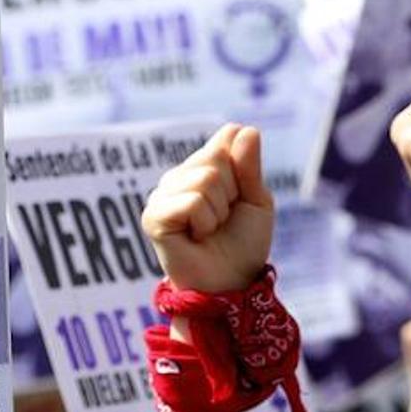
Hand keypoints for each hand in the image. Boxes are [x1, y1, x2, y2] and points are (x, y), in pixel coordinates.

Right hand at [141, 124, 273, 292]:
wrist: (231, 283)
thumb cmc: (243, 244)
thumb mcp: (256, 200)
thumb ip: (249, 165)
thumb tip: (243, 128)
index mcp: (200, 167)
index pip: (228, 138)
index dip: (243, 170)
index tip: (238, 199)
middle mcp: (177, 176)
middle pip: (217, 158)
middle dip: (232, 193)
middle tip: (223, 220)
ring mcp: (162, 195)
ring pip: (205, 179)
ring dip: (219, 212)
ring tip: (209, 231)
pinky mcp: (154, 216)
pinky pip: (192, 201)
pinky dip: (205, 222)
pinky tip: (196, 238)